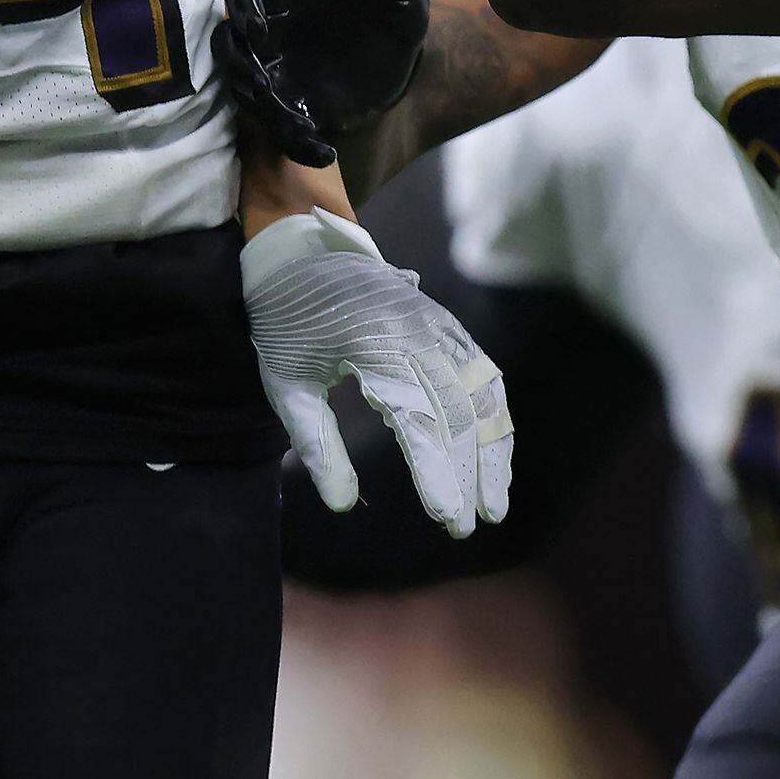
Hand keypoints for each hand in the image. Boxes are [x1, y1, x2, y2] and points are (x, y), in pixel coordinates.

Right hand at [216, 0, 430, 170]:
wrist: (405, 53)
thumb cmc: (391, 8)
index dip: (241, 7)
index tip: (258, 29)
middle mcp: (271, 34)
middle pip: (229, 47)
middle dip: (239, 65)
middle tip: (263, 84)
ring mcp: (278, 74)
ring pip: (247, 93)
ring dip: (266, 110)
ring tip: (301, 125)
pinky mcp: (295, 109)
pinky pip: (282, 133)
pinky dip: (298, 144)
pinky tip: (326, 153)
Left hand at [242, 207, 513, 534]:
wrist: (300, 252)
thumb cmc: (284, 321)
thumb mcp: (285, 385)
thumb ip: (315, 444)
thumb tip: (344, 504)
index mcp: (378, 347)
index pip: (420, 421)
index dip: (437, 472)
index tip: (446, 517)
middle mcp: (420, 334)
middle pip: (460, 413)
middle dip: (469, 474)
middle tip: (467, 526)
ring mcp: (439, 326)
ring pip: (483, 393)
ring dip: (493, 449)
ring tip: (495, 501)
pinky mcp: (445, 325)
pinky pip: (483, 371)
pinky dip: (494, 413)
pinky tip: (494, 448)